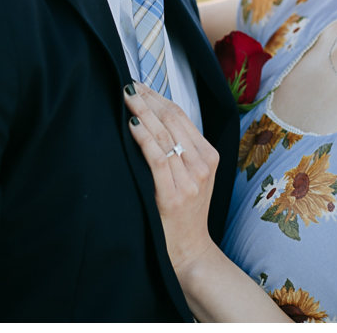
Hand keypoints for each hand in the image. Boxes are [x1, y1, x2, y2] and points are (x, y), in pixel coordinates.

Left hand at [124, 83, 219, 275]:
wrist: (189, 251)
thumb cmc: (186, 212)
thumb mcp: (194, 176)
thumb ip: (182, 149)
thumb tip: (155, 117)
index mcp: (209, 156)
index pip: (181, 116)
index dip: (159, 97)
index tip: (141, 86)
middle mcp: (202, 165)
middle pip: (172, 120)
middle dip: (148, 99)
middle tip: (129, 86)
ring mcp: (189, 180)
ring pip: (164, 135)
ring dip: (143, 112)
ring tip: (127, 97)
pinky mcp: (173, 195)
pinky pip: (157, 158)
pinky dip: (144, 138)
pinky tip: (132, 125)